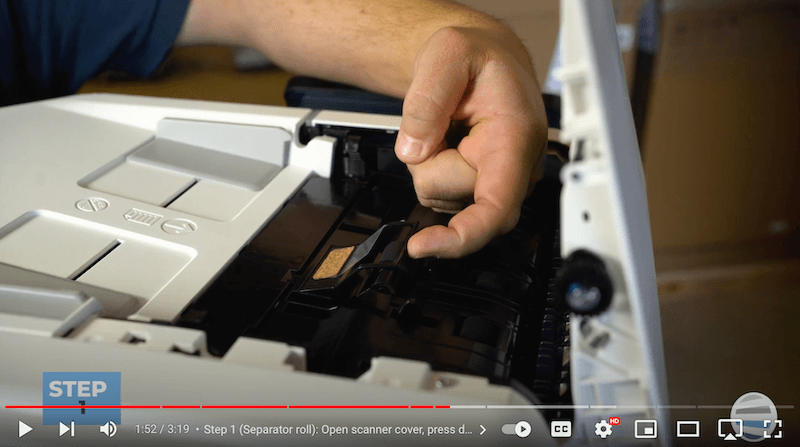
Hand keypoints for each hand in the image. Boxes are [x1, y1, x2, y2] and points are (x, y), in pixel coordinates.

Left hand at [395, 26, 547, 258]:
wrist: (485, 59)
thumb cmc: (477, 57)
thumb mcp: (446, 55)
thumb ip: (426, 102)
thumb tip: (414, 150)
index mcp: (515, 138)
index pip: (496, 207)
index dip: (461, 236)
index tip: (424, 245)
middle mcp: (516, 167)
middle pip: (452, 199)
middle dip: (430, 166)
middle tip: (439, 120)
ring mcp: (500, 181)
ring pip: (441, 197)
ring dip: (430, 165)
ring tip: (447, 126)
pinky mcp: (482, 188)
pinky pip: (439, 193)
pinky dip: (432, 168)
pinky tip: (449, 140)